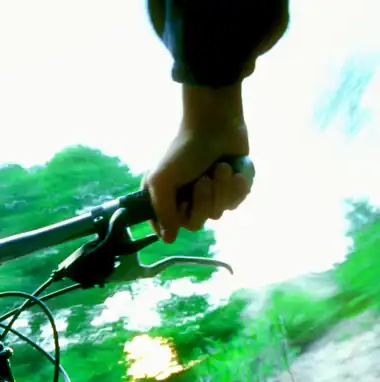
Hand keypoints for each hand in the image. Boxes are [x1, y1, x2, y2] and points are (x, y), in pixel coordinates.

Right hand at [144, 85, 252, 243]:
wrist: (216, 123)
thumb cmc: (183, 150)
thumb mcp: (161, 180)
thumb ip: (162, 211)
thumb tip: (168, 239)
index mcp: (165, 198)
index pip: (168, 227)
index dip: (176, 220)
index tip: (181, 204)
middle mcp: (186, 199)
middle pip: (196, 222)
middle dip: (204, 201)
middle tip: (203, 180)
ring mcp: (210, 194)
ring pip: (219, 212)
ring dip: (223, 189)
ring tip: (222, 167)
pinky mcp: (231, 188)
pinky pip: (237, 201)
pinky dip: (238, 186)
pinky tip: (235, 168)